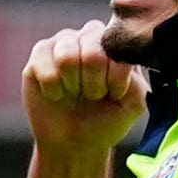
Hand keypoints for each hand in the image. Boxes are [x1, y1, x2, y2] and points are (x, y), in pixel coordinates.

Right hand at [23, 20, 148, 156]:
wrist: (72, 142)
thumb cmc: (104, 120)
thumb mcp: (131, 106)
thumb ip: (136, 83)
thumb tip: (121, 64)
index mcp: (118, 45)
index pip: (120, 51)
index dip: (116, 81)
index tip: (114, 95)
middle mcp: (92, 35)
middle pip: (93, 52)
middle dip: (93, 85)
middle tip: (92, 95)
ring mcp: (65, 41)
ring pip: (67, 57)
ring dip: (72, 85)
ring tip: (74, 93)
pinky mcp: (40, 52)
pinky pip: (45, 64)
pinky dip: (52, 89)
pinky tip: (56, 94)